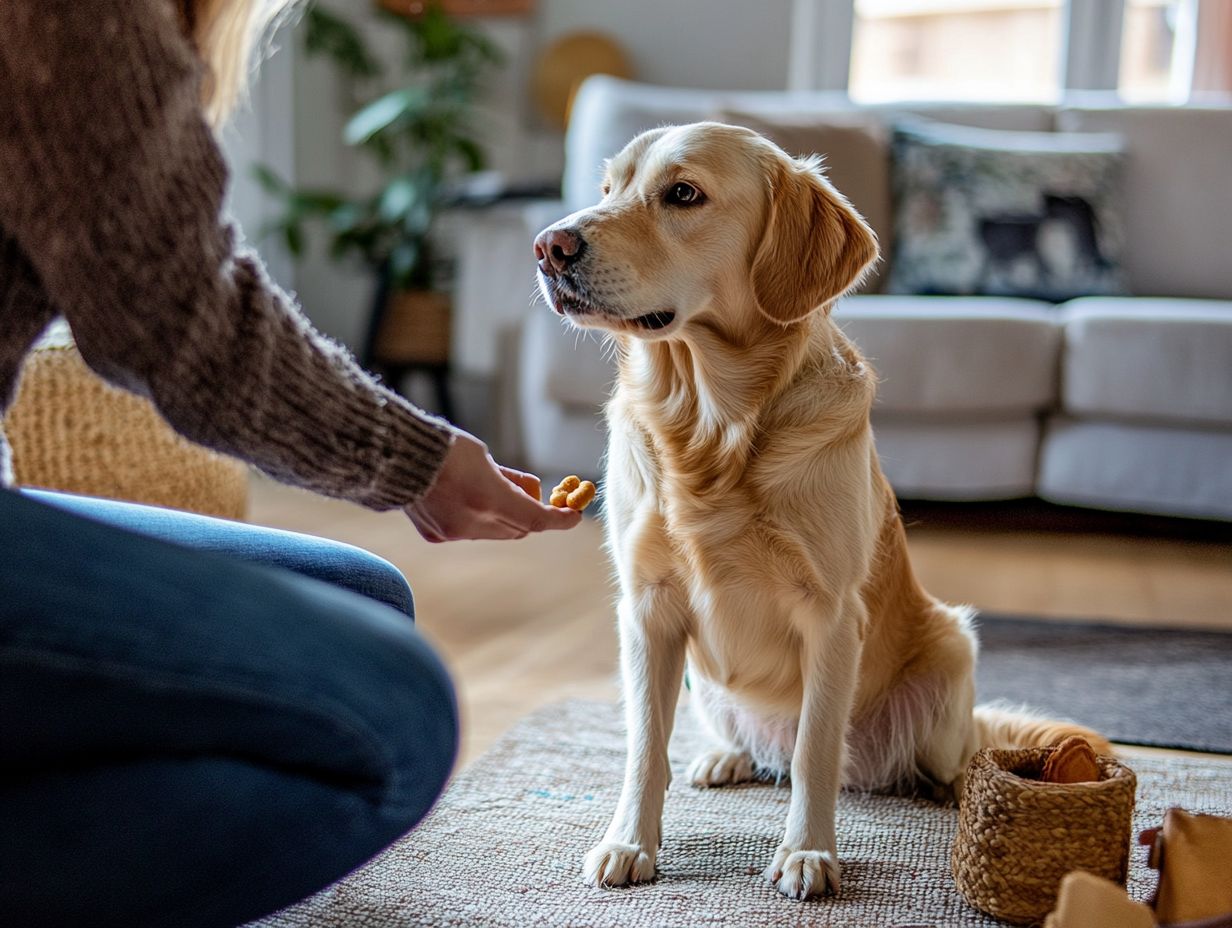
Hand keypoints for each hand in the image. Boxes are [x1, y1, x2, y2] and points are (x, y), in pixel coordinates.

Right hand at [406, 429, 582, 541]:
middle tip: (532, 496)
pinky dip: (476, 520)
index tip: (575, 515)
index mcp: (489, 498)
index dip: (560, 519)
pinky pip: (469, 532)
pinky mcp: (437, 535)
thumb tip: (531, 492)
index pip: (537, 519)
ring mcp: (453, 532)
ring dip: (503, 518)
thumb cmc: (443, 448)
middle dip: (530, 515)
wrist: (394, 456)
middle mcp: (473, 522)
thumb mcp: (486, 458)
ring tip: (489, 488)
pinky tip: (461, 498)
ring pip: (494, 533)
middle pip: (518, 529)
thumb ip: (510, 480)